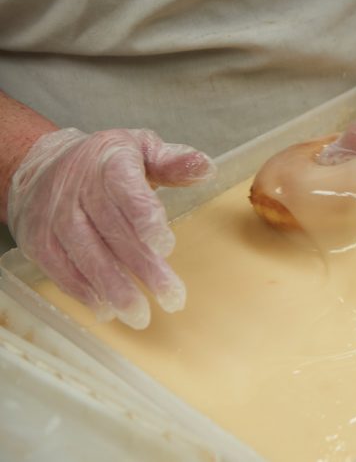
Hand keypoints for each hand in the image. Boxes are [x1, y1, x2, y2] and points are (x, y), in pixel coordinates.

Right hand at [7, 128, 214, 328]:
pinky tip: (107, 310)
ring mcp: (55, 216)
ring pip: (86, 256)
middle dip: (143, 268)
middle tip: (171, 297)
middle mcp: (78, 189)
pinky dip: (84, 292)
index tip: (166, 246)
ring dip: (114, 289)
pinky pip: (60, 270)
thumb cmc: (106, 161)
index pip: (125, 189)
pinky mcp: (39, 240)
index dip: (144, 217)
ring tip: (140, 315)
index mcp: (109, 161)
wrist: (41, 166)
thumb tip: (206, 168)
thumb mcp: (142, 149)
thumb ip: (174, 161)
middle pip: (112, 232)